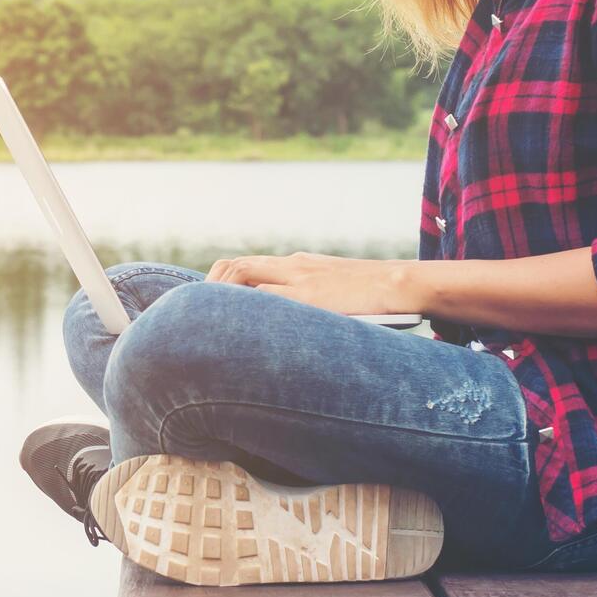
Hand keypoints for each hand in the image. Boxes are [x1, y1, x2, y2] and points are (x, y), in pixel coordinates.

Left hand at [205, 252, 418, 316]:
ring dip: (220, 299)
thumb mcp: (336, 288)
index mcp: (299, 264)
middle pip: (236, 266)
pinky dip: (245, 313)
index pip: (247, 264)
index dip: (220, 281)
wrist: (402, 283)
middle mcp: (294, 266)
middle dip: (210, 288)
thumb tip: (287, 324)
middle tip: (194, 314)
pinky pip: (266, 301)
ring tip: (206, 324)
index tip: (205, 303)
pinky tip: (233, 332)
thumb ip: (308, 297)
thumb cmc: (374, 296)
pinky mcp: (311, 297)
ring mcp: (301, 280)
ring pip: (244, 278)